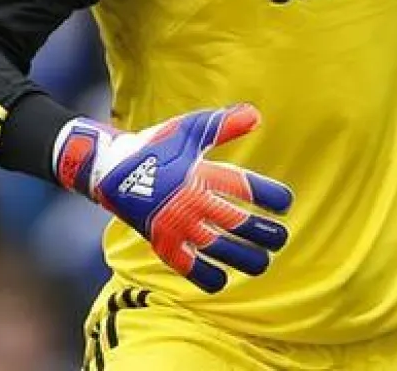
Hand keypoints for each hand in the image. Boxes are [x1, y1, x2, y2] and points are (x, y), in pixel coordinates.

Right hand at [53, 103, 293, 292]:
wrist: (111, 168)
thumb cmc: (156, 145)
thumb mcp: (190, 130)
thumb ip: (224, 125)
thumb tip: (256, 115)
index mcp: (200, 174)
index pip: (243, 187)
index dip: (267, 195)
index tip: (285, 203)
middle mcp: (191, 202)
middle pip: (236, 222)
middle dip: (262, 232)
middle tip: (281, 238)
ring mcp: (176, 224)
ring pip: (216, 247)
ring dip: (243, 257)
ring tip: (263, 263)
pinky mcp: (161, 240)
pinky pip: (185, 264)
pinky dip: (203, 275)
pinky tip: (221, 281)